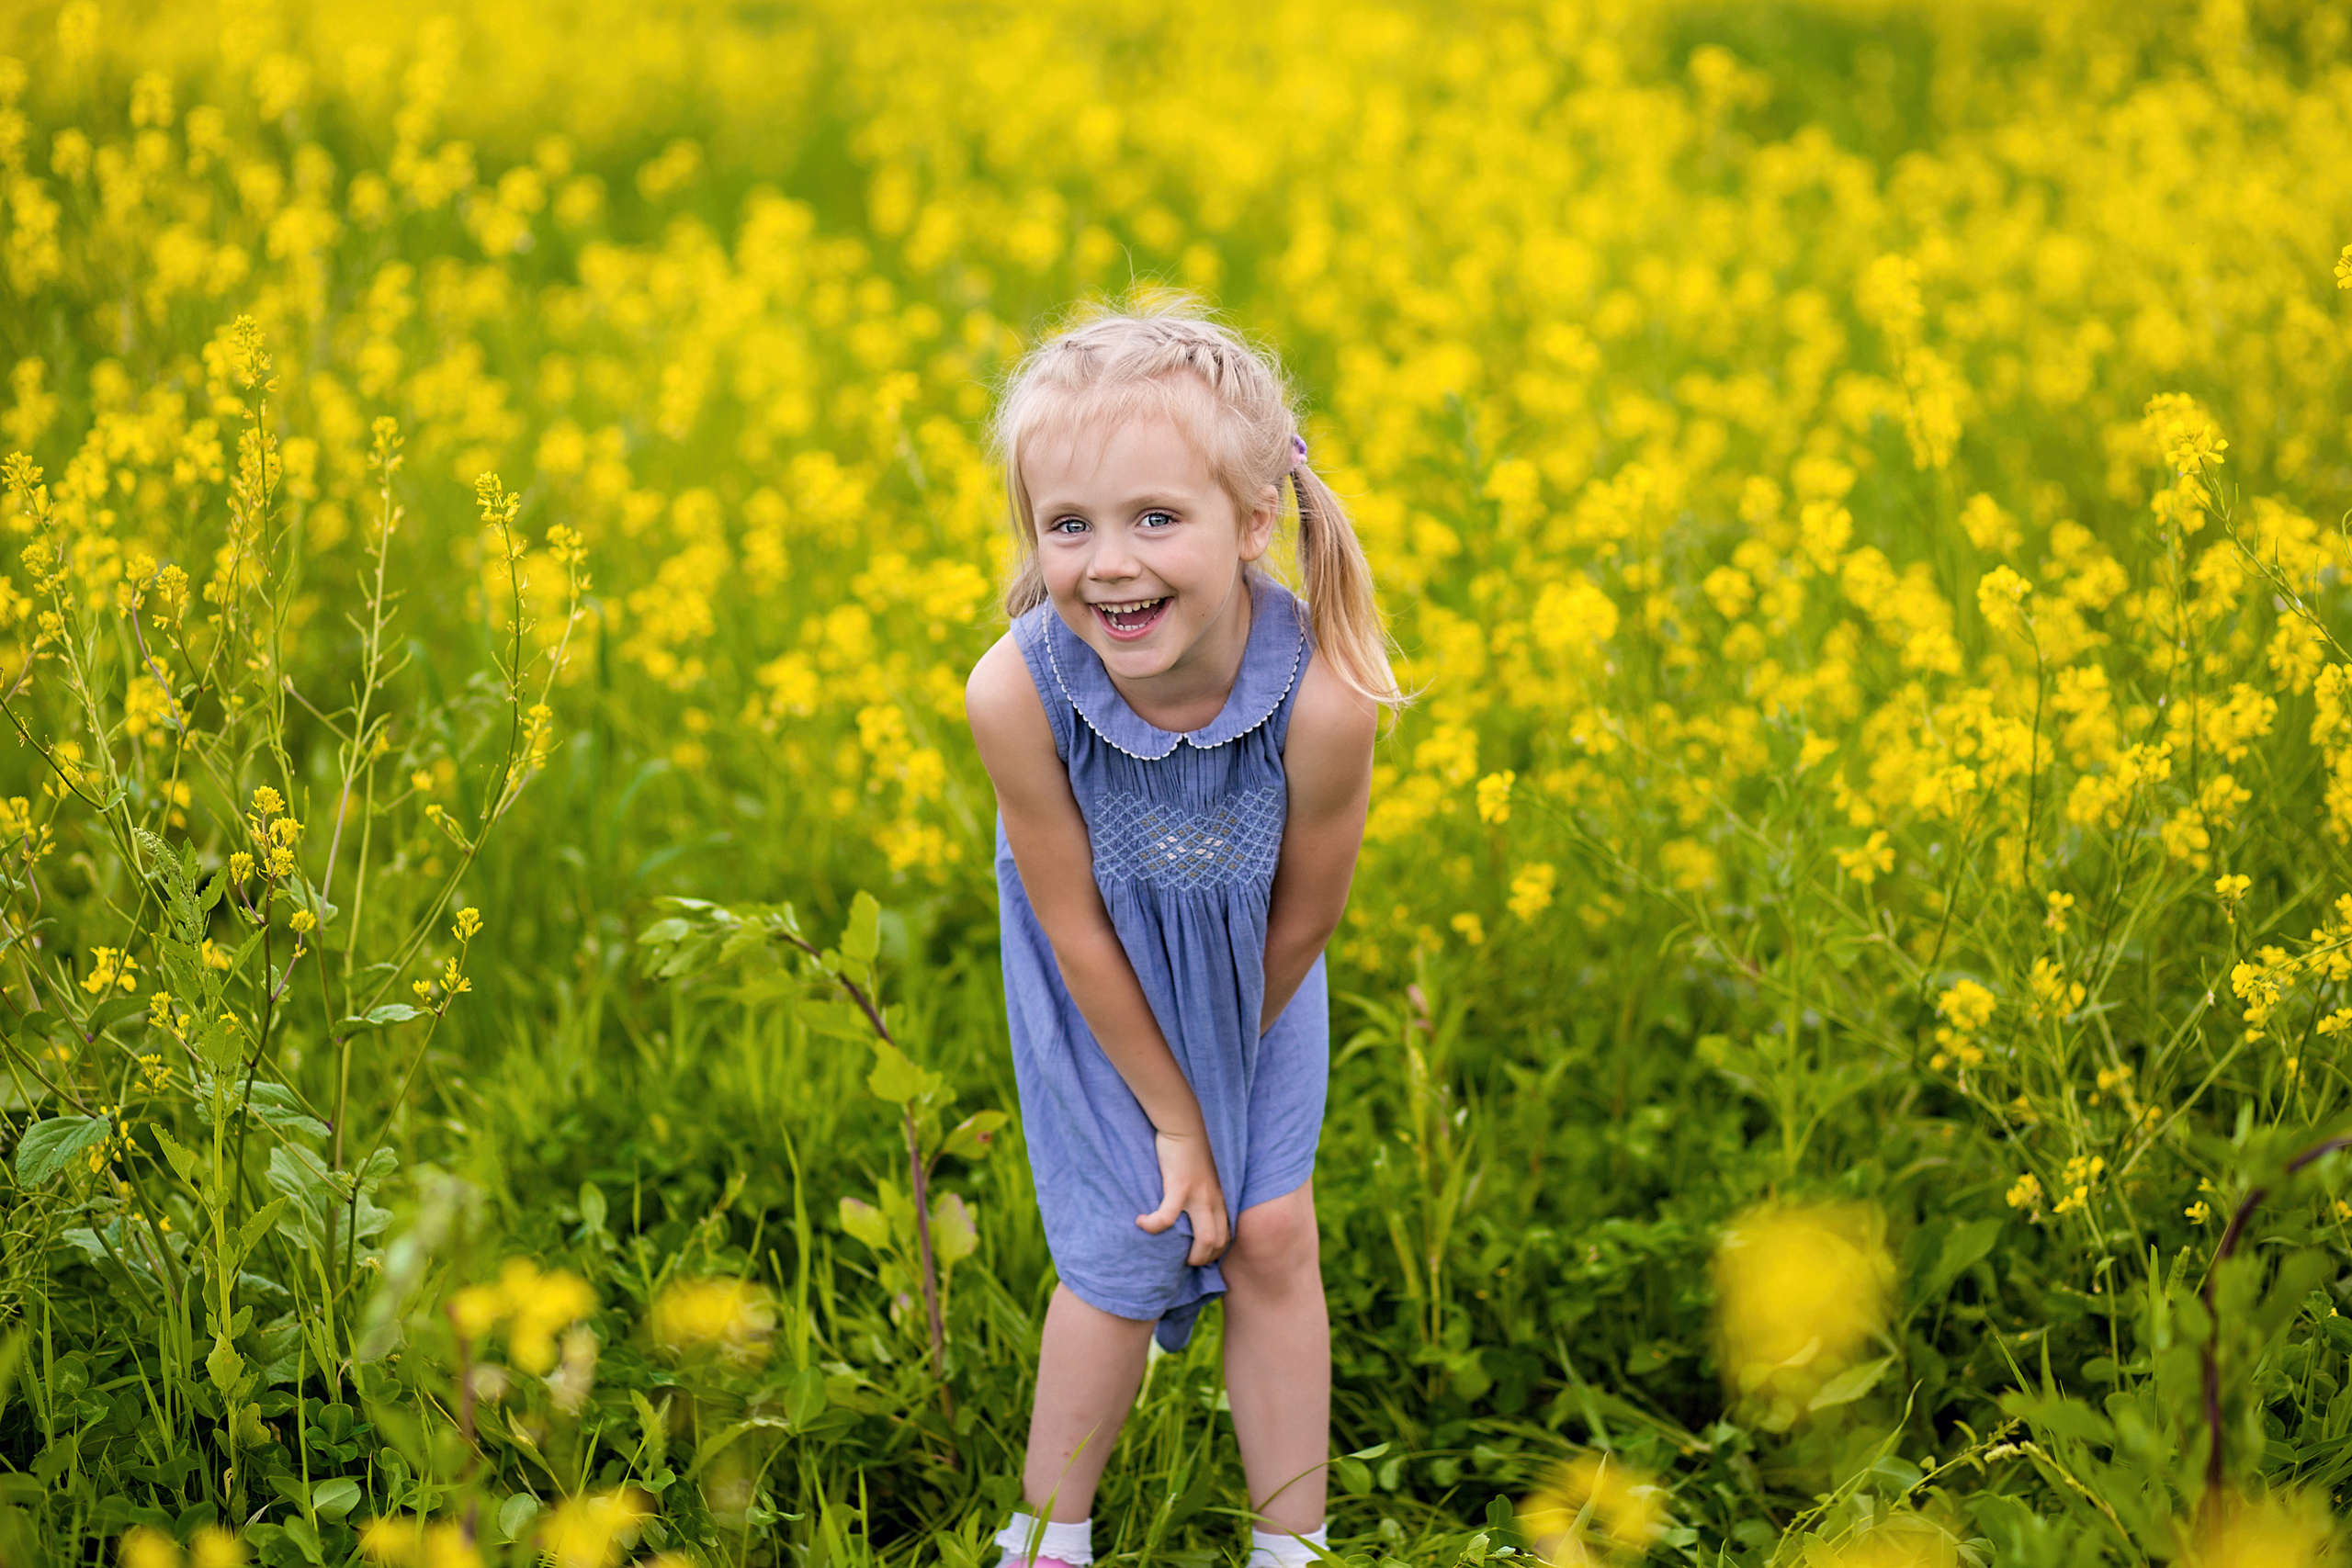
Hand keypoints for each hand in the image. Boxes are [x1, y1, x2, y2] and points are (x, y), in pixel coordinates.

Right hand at [1136, 1128, 1228, 1264]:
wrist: (1184, 1126)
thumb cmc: (1189, 1150)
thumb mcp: (1204, 1176)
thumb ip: (1202, 1193)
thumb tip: (1189, 1210)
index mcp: (1219, 1198)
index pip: (1226, 1234)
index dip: (1215, 1251)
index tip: (1200, 1255)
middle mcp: (1213, 1200)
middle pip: (1218, 1242)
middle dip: (1203, 1259)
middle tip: (1185, 1262)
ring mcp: (1198, 1195)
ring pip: (1204, 1238)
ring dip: (1190, 1254)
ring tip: (1170, 1255)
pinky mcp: (1179, 1187)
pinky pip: (1166, 1218)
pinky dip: (1153, 1226)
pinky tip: (1141, 1223)